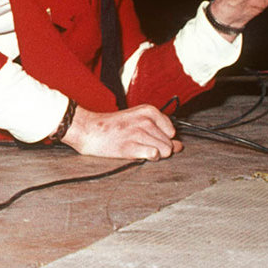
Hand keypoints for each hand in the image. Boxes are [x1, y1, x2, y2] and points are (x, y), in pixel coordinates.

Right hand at [61, 105, 182, 159]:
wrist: (88, 129)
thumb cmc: (112, 126)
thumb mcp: (137, 120)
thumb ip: (160, 131)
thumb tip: (179, 146)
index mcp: (149, 111)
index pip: (172, 131)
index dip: (161, 137)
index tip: (147, 137)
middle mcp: (146, 120)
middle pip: (170, 143)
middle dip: (158, 147)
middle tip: (139, 143)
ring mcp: (139, 133)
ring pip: (165, 151)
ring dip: (153, 154)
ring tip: (137, 147)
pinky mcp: (131, 146)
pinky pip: (154, 155)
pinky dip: (148, 157)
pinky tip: (137, 153)